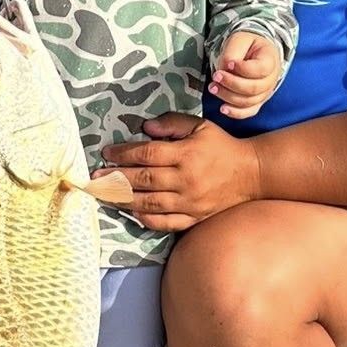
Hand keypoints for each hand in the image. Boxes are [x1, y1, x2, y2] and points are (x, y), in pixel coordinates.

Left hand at [96, 113, 260, 231]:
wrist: (251, 174)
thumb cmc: (221, 147)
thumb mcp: (200, 126)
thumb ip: (171, 124)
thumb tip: (144, 127)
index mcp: (186, 154)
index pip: (147, 154)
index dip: (123, 154)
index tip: (106, 153)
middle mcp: (186, 180)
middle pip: (143, 180)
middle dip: (115, 178)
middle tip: (95, 178)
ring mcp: (189, 202)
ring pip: (149, 204)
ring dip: (123, 200)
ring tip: (105, 195)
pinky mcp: (194, 218)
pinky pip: (165, 223)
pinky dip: (145, 219)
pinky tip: (131, 211)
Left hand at [210, 31, 281, 119]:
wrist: (253, 53)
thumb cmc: (247, 46)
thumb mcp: (239, 40)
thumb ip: (233, 53)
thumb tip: (225, 69)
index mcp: (270, 60)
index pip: (260, 69)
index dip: (243, 69)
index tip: (228, 63)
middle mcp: (271, 79)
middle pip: (254, 88)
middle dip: (232, 84)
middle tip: (216, 76)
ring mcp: (265, 93)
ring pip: (248, 101)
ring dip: (228, 96)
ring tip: (213, 87)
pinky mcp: (256, 102)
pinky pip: (248, 112)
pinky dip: (235, 112)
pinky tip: (223, 108)